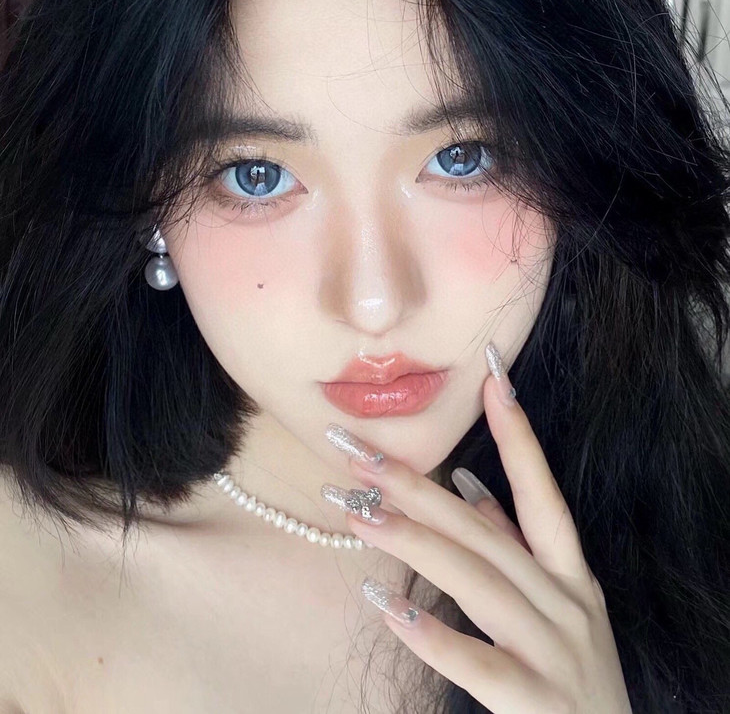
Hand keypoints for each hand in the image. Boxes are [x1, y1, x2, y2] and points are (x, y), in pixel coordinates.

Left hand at [321, 343, 632, 713]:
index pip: (541, 493)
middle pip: (482, 532)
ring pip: (476, 581)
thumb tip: (468, 485)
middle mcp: (566, 602)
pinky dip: (432, 632)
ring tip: (356, 510)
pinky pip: (479, 663)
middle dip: (416, 485)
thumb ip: (515, 545)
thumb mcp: (558, 604)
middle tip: (355, 451)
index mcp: (569, 575)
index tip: (492, 378)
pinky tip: (384, 605)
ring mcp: (555, 651)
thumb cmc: (571, 676)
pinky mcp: (537, 703)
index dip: (518, 436)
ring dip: (412, 540)